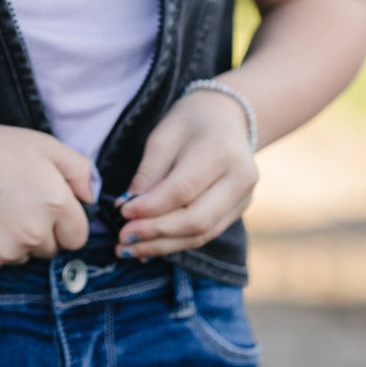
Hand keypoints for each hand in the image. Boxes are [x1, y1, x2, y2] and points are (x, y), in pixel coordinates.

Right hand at [0, 122, 92, 269]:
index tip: (47, 208)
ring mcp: (9, 249)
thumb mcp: (43, 144)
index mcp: (55, 203)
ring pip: (24, 256)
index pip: (78, 236)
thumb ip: (79, 169)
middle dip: (41, 232)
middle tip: (16, 202)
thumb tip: (92, 197)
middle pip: (51, 250)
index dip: (64, 223)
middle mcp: (35, 232)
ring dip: (16, 241)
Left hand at [116, 90, 257, 259]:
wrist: (227, 116)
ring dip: (162, 246)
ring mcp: (244, 198)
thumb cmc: (190, 121)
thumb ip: (148, 171)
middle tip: (123, 238)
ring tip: (129, 249)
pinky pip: (206, 234)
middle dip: (155, 233)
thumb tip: (129, 207)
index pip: (183, 190)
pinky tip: (149, 247)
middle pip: (196, 220)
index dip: (150, 207)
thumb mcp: (163, 135)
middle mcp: (240, 179)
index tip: (122, 212)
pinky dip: (175, 243)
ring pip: (201, 234)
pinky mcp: (238, 211)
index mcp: (221, 151)